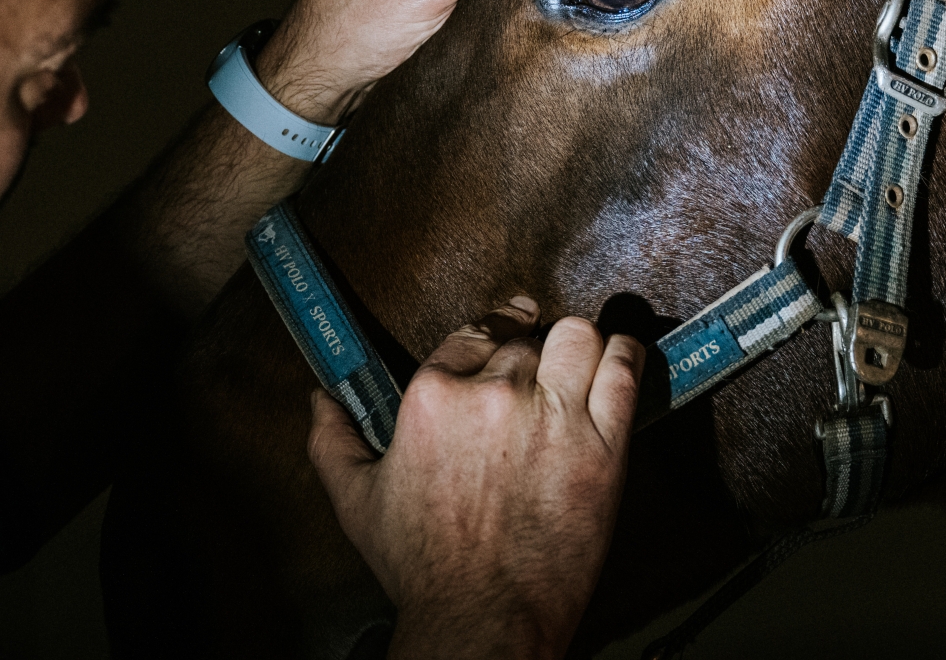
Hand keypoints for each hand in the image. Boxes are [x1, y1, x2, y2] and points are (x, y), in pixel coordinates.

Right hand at [308, 299, 643, 659]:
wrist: (483, 616)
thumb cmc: (424, 566)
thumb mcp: (357, 502)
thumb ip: (333, 442)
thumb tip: (319, 400)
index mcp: (434, 395)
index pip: (475, 330)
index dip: (496, 331)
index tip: (510, 331)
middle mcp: (494, 392)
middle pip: (527, 339)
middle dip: (533, 356)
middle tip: (540, 384)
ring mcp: (553, 414)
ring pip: (578, 337)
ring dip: (580, 346)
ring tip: (581, 365)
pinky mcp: (603, 443)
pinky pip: (624, 369)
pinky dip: (627, 355)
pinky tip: (621, 359)